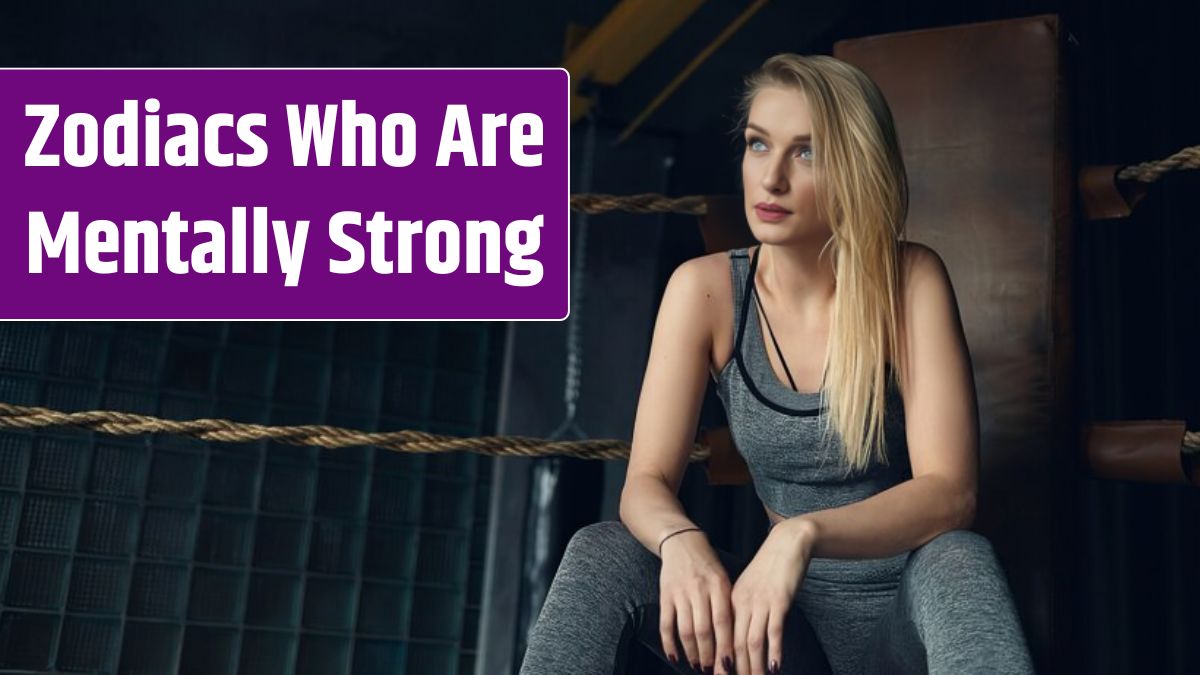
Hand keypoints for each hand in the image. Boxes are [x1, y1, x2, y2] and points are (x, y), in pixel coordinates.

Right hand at [658, 528, 734, 673]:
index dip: (726, 646)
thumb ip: (728, 605)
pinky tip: (675, 657)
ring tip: (699, 666)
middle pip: (705, 630)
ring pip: (686, 630)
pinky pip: (666, 623)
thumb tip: (736, 638)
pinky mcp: (665, 595)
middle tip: (714, 671)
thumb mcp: (724, 579)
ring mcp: (681, 593)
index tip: (730, 666)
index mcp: (719, 586)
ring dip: (692, 653)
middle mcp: (700, 590)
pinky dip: (669, 643)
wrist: (682, 542)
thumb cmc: (708, 565)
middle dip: (710, 655)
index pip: (724, 623)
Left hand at [731, 518, 816, 674]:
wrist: (787, 542)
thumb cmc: (770, 567)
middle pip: (734, 643)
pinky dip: (774, 652)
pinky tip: (775, 667)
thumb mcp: (751, 588)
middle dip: (736, 669)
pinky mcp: (779, 601)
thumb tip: (743, 636)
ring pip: (752, 642)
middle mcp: (742, 603)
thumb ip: (745, 609)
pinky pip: (774, 632)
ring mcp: (760, 602)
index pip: (722, 636)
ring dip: (754, 666)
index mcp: (732, 600)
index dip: (722, 658)